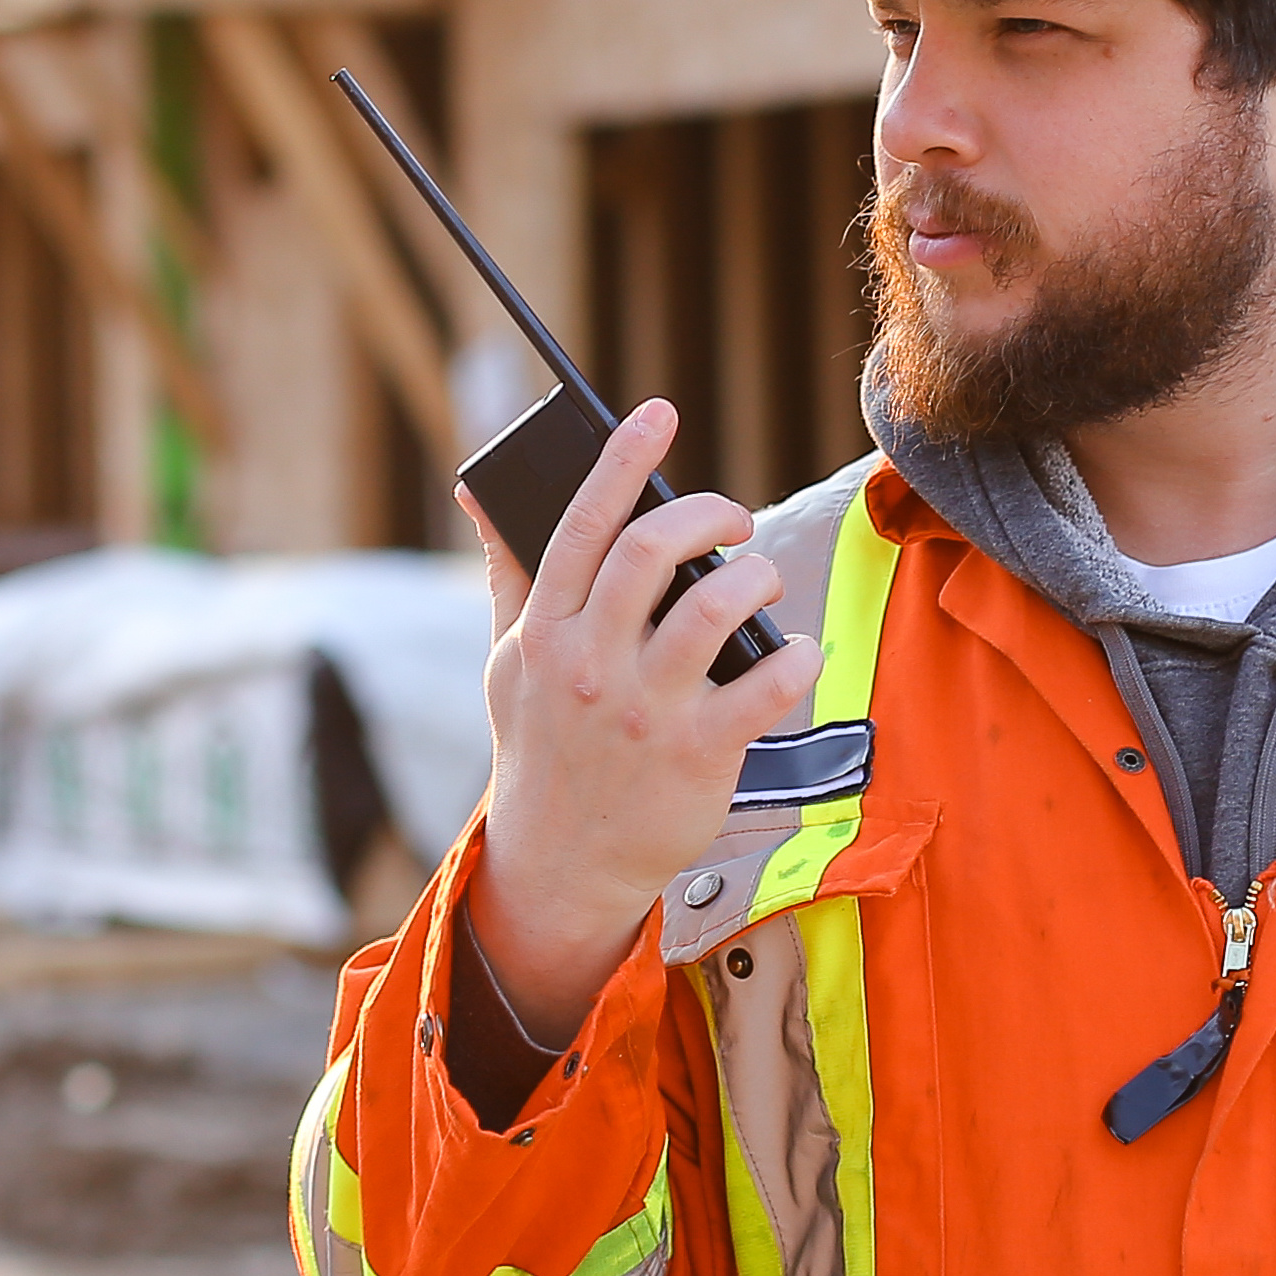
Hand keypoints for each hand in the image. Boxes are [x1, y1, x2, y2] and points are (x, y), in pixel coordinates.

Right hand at [459, 399, 822, 1033]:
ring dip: (752, 578)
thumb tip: (480, 492)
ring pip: (712, 609)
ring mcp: (642, 711)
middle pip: (646, 555)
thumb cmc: (543, 748)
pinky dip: (794, 657)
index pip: (580, 527)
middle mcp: (589, 666)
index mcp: (543, 634)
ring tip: (761, 582)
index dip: (621, 460)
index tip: (658, 412)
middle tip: (733, 520)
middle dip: (704, 514)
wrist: (561, 864)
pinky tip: (795, 653)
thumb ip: (507, 574)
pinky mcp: (696, 754)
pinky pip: (764, 685)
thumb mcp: (507, 662)